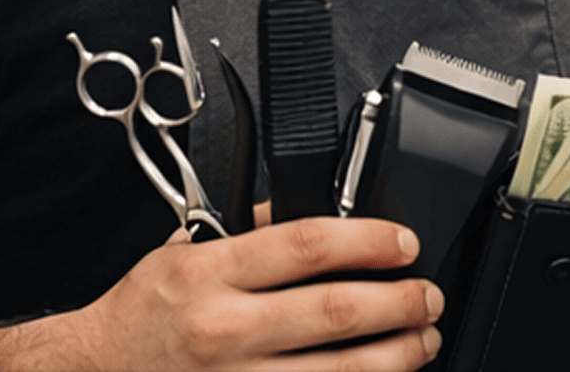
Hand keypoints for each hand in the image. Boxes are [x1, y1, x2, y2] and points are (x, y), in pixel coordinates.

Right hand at [74, 216, 443, 370]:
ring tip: (423, 342)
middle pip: (333, 313)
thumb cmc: (141, 314)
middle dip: (397, 304)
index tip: (404, 242)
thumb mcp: (184, 250)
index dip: (368, 241)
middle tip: (428, 295)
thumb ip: (246, 231)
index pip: (306, 245)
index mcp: (211, 273)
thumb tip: (310, 213)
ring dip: (394, 359)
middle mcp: (224, 330)